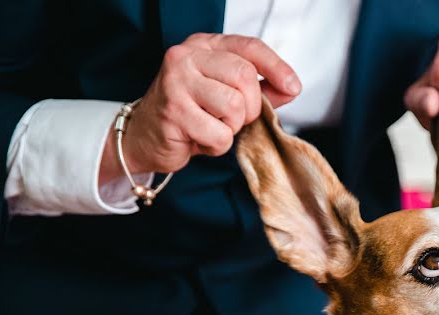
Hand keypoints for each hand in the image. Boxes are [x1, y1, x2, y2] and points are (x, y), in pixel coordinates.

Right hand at [99, 33, 300, 183]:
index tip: (293, 87)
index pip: (249, 47)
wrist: (145, 136)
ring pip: (234, 106)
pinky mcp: (173, 111)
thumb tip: (291, 87)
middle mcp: (187, 56)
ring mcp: (176, 81)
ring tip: (214, 127)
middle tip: (234, 119)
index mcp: (204, 45)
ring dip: (232, 127)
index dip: (276, 67)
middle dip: (251, 107)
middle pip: (245, 77)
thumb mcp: (226, 94)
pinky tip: (201, 139)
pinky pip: (219, 134)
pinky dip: (218, 145)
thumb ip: (259, 89)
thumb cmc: (191, 113)